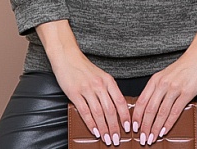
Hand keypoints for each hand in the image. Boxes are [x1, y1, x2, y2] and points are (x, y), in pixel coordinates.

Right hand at [36, 20, 129, 145]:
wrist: (68, 57)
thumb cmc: (84, 68)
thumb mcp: (101, 76)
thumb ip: (108, 89)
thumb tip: (116, 108)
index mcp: (108, 80)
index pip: (120, 101)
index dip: (125, 116)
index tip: (128, 128)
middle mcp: (99, 85)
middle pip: (110, 110)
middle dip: (115, 127)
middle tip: (117, 139)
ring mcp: (87, 89)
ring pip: (98, 113)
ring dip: (104, 128)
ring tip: (107, 139)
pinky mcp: (75, 93)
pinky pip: (85, 111)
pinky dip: (91, 123)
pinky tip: (94, 131)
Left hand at [131, 50, 196, 144]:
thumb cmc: (183, 67)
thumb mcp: (165, 75)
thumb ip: (157, 88)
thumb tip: (149, 106)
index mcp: (155, 79)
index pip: (141, 101)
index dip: (136, 116)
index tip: (133, 128)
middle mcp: (162, 84)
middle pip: (149, 109)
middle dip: (144, 126)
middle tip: (142, 139)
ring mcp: (174, 88)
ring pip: (161, 113)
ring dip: (155, 128)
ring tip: (152, 138)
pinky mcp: (186, 93)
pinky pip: (175, 111)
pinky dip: (168, 124)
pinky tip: (164, 131)